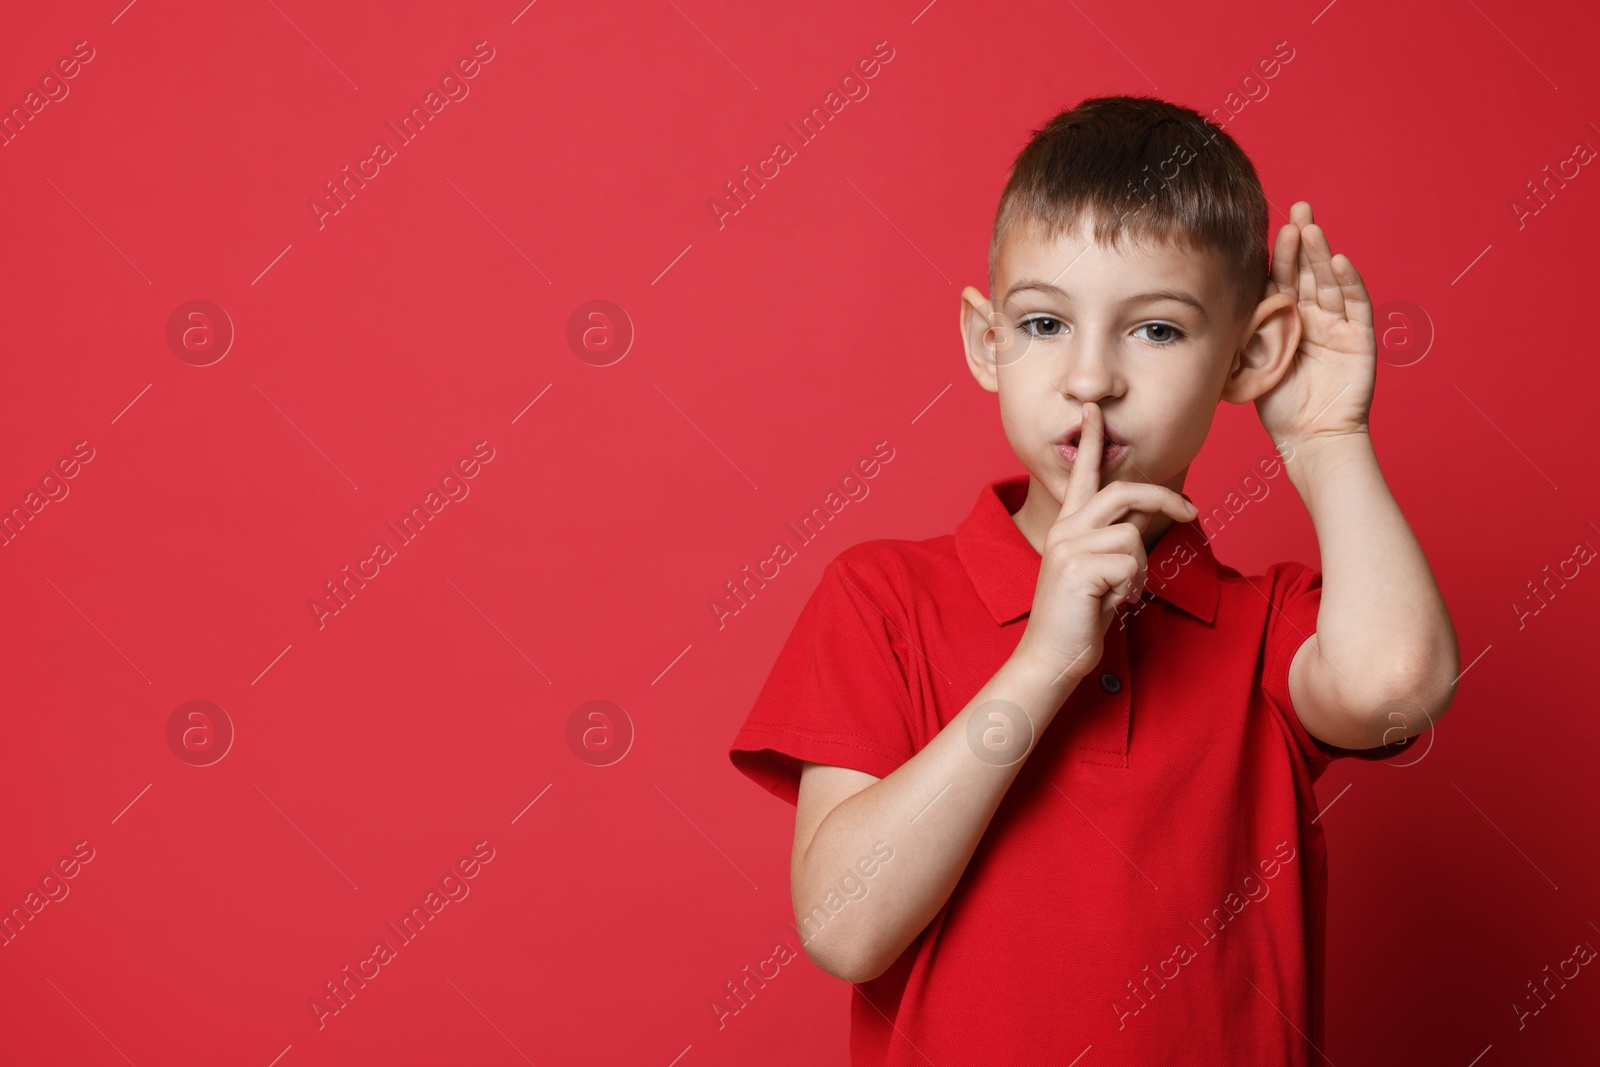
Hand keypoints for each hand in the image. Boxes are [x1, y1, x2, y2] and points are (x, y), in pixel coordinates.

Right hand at [1012, 401, 1199, 686]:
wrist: (1050, 657)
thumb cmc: (1078, 618)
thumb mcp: (1103, 571)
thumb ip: (1118, 537)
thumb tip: (1151, 510)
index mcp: (1068, 527)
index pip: (1081, 474)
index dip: (1090, 441)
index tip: (1093, 409)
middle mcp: (1065, 530)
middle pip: (1123, 492)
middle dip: (1164, 498)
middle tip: (1189, 511)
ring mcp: (1068, 547)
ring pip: (1131, 535)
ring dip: (1140, 568)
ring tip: (1120, 592)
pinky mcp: (1077, 568)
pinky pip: (1130, 563)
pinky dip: (1131, 587)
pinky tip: (1111, 603)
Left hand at [1255, 201, 1375, 451]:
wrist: (1310, 438)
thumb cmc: (1278, 406)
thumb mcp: (1251, 362)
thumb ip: (1242, 331)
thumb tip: (1207, 304)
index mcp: (1287, 320)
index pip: (1280, 279)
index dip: (1276, 254)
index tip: (1268, 225)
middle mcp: (1313, 316)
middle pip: (1307, 271)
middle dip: (1302, 240)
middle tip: (1296, 208)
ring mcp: (1338, 325)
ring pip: (1328, 282)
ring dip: (1320, 254)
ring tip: (1311, 228)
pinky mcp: (1359, 339)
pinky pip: (1355, 305)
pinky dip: (1348, 282)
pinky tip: (1337, 260)